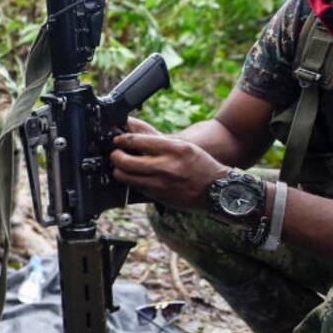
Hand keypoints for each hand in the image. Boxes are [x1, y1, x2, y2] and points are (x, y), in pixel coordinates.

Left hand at [109, 117, 229, 211]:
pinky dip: (130, 181)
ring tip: (120, 167)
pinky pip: (135, 187)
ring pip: (126, 177)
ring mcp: (161, 183)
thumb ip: (159, 142)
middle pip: (126, 161)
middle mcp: (166, 166)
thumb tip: (132, 136)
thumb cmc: (199, 164)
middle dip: (115, 156)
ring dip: (118, 171)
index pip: (137, 141)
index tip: (117, 140)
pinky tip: (132, 177)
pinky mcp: (158, 196)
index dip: (122, 140)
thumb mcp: (184, 146)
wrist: (217, 190)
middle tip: (115, 154)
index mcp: (174, 149)